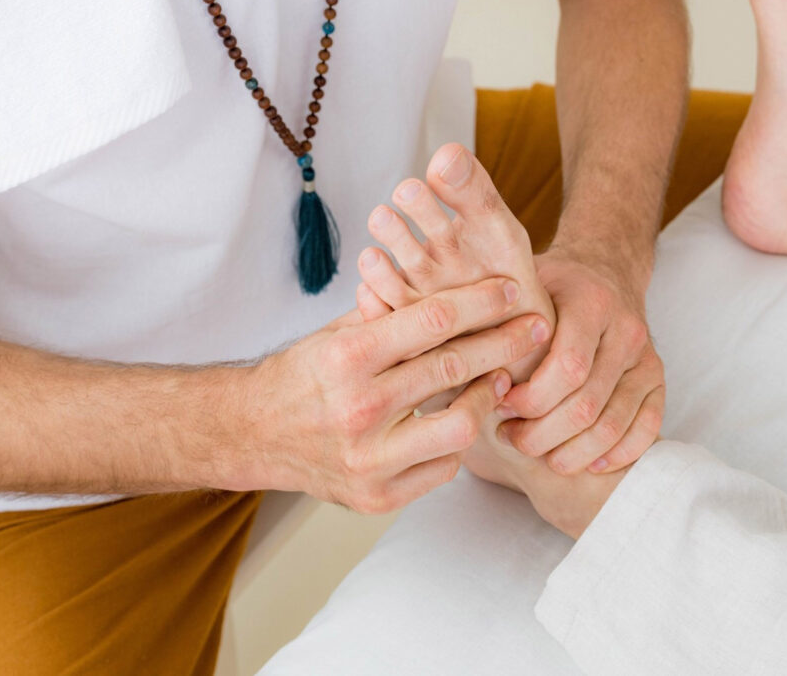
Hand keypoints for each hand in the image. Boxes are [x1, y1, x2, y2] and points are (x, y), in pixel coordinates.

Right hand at [213, 277, 550, 513]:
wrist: (252, 434)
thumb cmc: (301, 375)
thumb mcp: (337, 333)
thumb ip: (392, 315)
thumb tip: (457, 289)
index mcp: (346, 357)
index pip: (432, 320)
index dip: (481, 302)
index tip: (513, 290)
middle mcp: (358, 409)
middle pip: (453, 370)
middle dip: (504, 344)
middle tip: (534, 328)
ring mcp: (368, 460)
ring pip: (458, 427)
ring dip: (485, 399)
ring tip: (497, 380)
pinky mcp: (376, 496)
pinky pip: (442, 468)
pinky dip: (455, 442)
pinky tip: (456, 420)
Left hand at [495, 248, 664, 475]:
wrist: (605, 269)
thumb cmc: (547, 287)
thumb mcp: (518, 286)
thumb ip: (493, 318)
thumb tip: (448, 360)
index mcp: (591, 302)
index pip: (568, 368)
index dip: (530, 400)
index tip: (499, 403)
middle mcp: (627, 330)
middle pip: (586, 405)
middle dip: (541, 434)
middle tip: (510, 437)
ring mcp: (648, 357)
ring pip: (612, 425)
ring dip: (569, 452)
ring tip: (535, 450)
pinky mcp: (658, 380)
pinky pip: (647, 429)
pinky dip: (613, 455)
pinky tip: (581, 461)